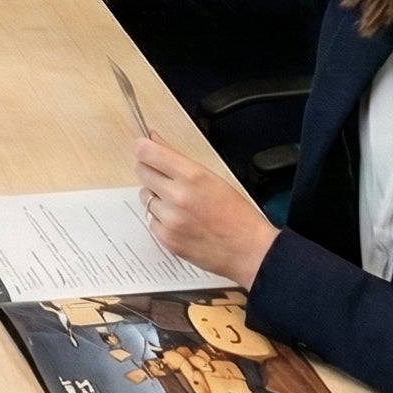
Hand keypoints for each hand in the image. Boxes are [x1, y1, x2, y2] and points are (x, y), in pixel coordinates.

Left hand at [134, 134, 279, 287]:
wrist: (250, 252)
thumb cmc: (237, 214)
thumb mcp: (213, 178)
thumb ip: (178, 159)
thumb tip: (154, 140)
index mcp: (192, 176)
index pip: (148, 153)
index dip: (144, 148)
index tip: (144, 148)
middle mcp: (177, 196)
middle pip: (142, 172)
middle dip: (150, 171)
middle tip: (166, 178)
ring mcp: (170, 219)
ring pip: (145, 196)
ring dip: (157, 197)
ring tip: (180, 205)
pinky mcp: (166, 239)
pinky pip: (151, 220)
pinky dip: (161, 219)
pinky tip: (181, 222)